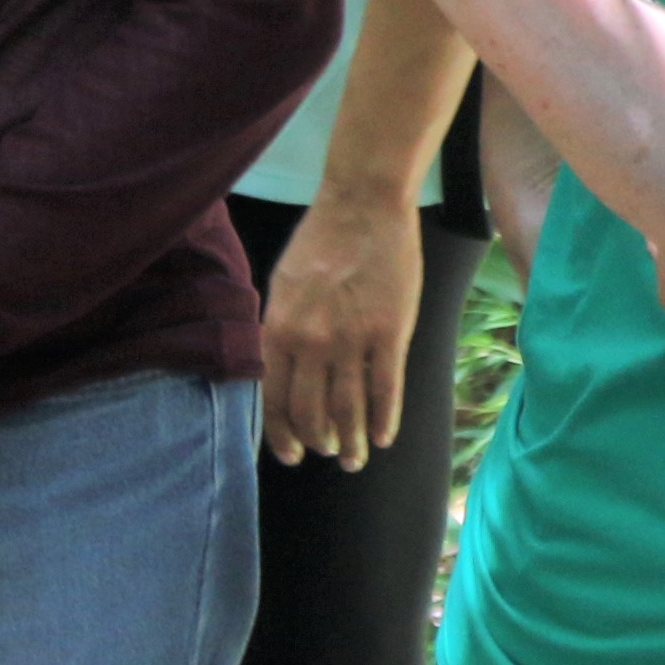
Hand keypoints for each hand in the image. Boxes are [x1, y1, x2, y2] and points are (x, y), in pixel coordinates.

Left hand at [258, 190, 422, 468]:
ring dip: (352, 443)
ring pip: (348, 411)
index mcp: (279, 329)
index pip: (274, 399)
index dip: (282, 434)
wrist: (363, 204)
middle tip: (328, 454)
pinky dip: (383, 421)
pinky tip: (384, 437)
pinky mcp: (389, 333)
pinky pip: (385, 391)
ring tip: (356, 459)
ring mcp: (350, 339)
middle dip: (317, 443)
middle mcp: (310, 341)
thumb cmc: (322, 240)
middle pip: (311, 413)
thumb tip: (281, 374)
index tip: (291, 454)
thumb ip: (282, 330)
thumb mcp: (284, 285)